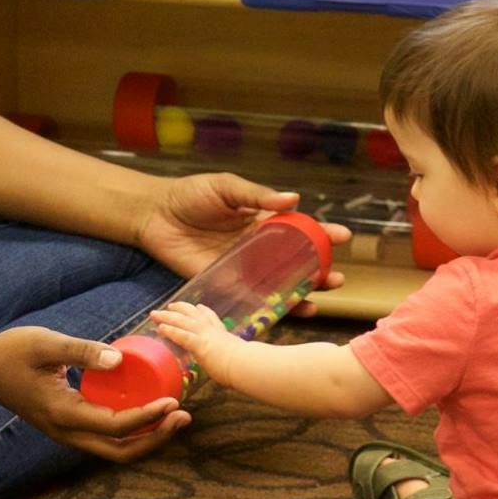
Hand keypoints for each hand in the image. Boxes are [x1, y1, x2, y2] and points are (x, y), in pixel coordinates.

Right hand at [0, 326, 190, 463]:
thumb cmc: (12, 351)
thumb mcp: (46, 343)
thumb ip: (83, 351)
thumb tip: (120, 359)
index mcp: (63, 414)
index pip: (116, 426)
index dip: (148, 417)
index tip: (174, 401)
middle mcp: (66, 432)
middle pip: (121, 452)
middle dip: (156, 439)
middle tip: (183, 417)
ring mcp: (66, 433)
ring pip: (114, 450)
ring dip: (146, 438)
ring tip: (173, 416)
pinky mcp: (66, 426)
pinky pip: (105, 437)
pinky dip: (130, 430)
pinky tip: (146, 408)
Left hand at [133, 173, 352, 312]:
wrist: (154, 214)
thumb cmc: (190, 195)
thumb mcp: (226, 187)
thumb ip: (256, 196)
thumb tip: (293, 198)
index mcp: (260, 221)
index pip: (298, 229)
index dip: (321, 232)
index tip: (343, 236)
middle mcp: (257, 248)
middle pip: (295, 262)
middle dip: (320, 269)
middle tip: (339, 277)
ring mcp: (243, 268)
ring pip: (280, 284)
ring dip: (304, 291)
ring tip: (324, 295)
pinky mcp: (224, 284)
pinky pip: (252, 298)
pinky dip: (273, 306)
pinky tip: (293, 310)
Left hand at [146, 302, 237, 385]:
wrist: (247, 365)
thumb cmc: (245, 367)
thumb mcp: (238, 359)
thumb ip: (232, 362)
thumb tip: (233, 372)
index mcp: (223, 334)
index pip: (212, 319)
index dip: (204, 312)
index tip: (199, 307)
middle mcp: (213, 331)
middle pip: (193, 314)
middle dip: (180, 309)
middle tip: (170, 306)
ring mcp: (205, 335)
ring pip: (182, 321)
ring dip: (167, 316)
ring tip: (155, 314)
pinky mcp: (199, 344)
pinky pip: (181, 335)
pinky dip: (170, 330)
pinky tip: (160, 328)